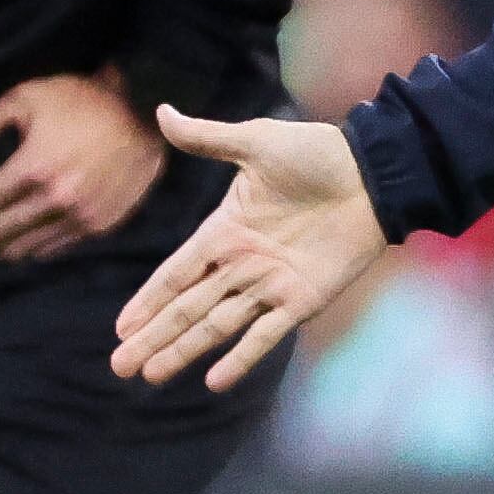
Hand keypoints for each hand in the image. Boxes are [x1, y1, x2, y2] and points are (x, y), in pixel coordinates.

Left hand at [0, 69, 165, 260]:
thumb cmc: (79, 99)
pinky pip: (50, 249)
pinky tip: (8, 245)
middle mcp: (53, 201)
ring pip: (20, 249)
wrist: (144, 112)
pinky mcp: (98, 226)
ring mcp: (78, 218)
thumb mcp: (22, 99)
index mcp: (31, 168)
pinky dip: (24, 250)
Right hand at [110, 109, 389, 390]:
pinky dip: (242, 358)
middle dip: (154, 337)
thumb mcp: (255, 142)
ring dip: (185, 351)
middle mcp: (242, 265)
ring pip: (217, 326)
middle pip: (187, 309)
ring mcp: (271, 286)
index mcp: (225, 231)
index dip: (148, 301)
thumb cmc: (316, 154)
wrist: (372, 173)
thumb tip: (162, 112)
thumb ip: (208, 139)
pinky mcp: (303, 300)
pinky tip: (215, 381)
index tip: (122, 327)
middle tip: (120, 366)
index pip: (176, 274)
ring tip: (153, 376)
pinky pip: (266, 334)